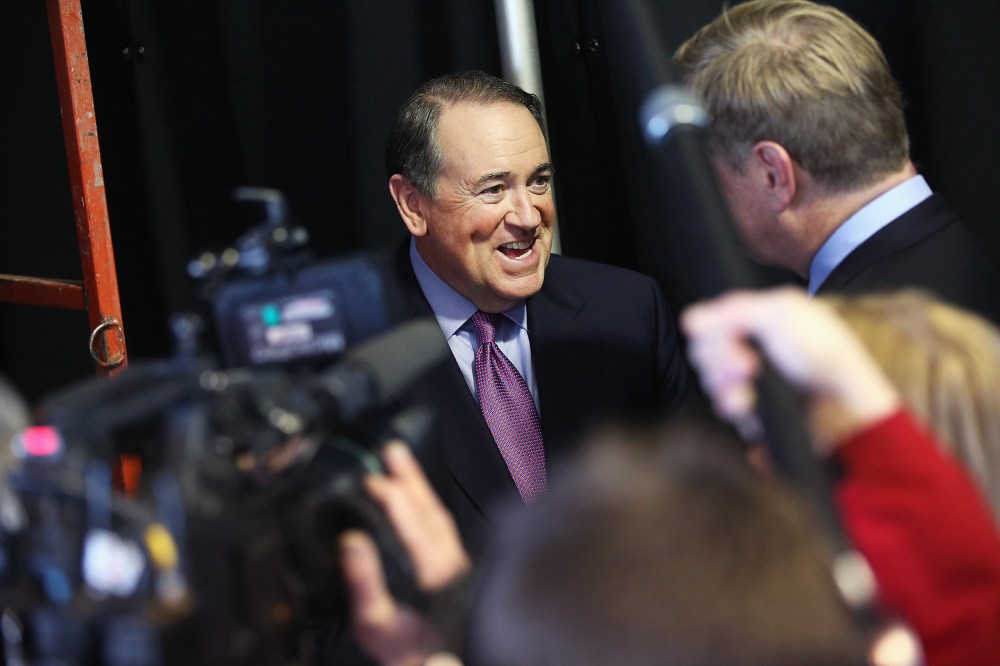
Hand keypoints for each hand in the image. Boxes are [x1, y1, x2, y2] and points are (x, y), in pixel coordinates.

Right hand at [339, 441, 470, 665]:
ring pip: (439, 514)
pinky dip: (429, 502)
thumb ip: (364, 580)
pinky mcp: (455, 565)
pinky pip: (442, 524)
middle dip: (411, 478)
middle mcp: (449, 562)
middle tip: (391, 451)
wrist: (434, 663)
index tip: (373, 480)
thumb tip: (352, 540)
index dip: (393, 498)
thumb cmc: (403, 648)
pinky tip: (417, 493)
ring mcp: (456, 562)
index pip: (413, 524)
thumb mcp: (375, 622)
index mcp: (431, 573)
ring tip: (400, 460)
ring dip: (420, 486)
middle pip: (431, 510)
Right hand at [680, 287, 899, 453]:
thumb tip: (691, 318)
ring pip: (711, 380)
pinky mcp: (754, 410)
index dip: (712, 331)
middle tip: (746, 367)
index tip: (729, 339)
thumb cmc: (825, 357)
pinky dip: (735, 408)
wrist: (842, 411)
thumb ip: (733, 311)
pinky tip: (750, 408)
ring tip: (747, 395)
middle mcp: (755, 346)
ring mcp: (753, 380)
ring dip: (725, 387)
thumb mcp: (782, 315)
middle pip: (706, 350)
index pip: (713, 320)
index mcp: (763, 318)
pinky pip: (726, 408)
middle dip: (719, 361)